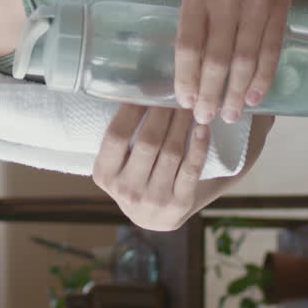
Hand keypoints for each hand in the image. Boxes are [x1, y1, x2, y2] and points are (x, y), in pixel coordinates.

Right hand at [92, 104, 211, 231]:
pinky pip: (191, 169)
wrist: (157, 219)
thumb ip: (124, 137)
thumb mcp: (118, 165)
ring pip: (171, 152)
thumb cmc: (138, 180)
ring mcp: (154, 200)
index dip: (131, 110)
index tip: (146, 92)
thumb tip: (139, 89)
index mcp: (105, 175)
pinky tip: (203, 129)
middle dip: (163, 112)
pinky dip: (198, 146)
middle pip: (147, 141)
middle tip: (174, 94)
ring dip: (182, 123)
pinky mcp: (180, 204)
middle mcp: (127, 191)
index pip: (115, 136)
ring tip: (189, 106)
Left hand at [176, 0, 296, 124]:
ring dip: (237, 93)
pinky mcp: (280, 9)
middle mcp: (226, 2)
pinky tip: (255, 97)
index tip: (184, 102)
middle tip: (206, 119)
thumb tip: (190, 71)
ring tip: (231, 115)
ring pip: (245, 61)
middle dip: (210, 94)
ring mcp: (255, 6)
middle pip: (216, 60)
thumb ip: (194, 24)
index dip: (186, 79)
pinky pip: (271, 51)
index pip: (188, 46)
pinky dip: (263, 78)